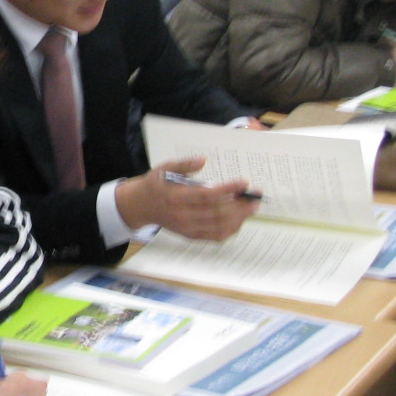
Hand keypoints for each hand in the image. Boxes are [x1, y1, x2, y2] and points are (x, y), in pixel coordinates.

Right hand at [114, 157, 259, 240]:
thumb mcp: (164, 168)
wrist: (140, 206)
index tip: (244, 182)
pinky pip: (214, 237)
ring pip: (219, 227)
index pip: (207, 196)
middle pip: (217, 214)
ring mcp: (187, 228)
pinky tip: (239, 220)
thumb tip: (203, 159)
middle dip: (240, 206)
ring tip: (251, 207)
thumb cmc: (155, 184)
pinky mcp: (190, 236)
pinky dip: (230, 230)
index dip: (228, 190)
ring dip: (239, 219)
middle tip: (256, 197)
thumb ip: (184, 164)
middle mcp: (183, 216)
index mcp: (176, 198)